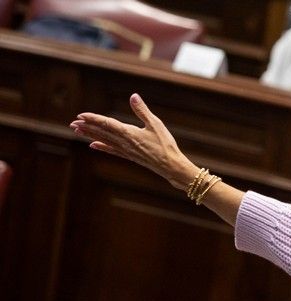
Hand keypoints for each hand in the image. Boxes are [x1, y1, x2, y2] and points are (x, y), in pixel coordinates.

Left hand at [69, 93, 197, 189]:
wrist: (170, 166)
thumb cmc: (165, 145)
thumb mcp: (156, 124)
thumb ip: (142, 111)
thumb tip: (133, 96)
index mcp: (129, 133)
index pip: (107, 124)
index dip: (94, 119)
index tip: (80, 115)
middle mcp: (124, 142)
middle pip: (102, 133)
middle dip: (87, 127)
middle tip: (73, 124)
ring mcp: (126, 150)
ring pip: (105, 141)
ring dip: (90, 135)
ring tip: (78, 131)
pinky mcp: (130, 156)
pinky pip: (112, 150)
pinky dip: (102, 147)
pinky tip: (93, 145)